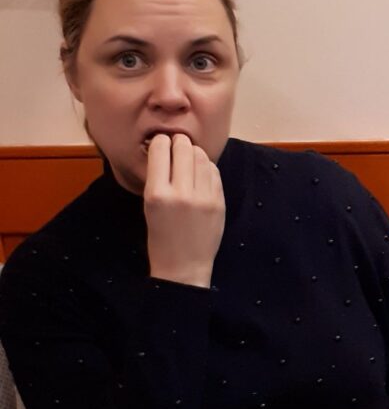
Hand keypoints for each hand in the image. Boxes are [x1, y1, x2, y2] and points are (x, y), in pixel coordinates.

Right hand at [144, 134, 224, 287]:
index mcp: (157, 194)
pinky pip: (214, 172)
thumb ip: (158, 178)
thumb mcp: (149, 206)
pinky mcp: (219, 202)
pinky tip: (200, 173)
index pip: (160, 149)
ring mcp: (203, 197)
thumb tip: (166, 148)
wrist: (184, 267)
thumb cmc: (161, 238)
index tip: (161, 143)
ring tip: (189, 157)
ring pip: (202, 156)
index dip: (160, 141)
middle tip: (177, 145)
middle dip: (179, 142)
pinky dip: (207, 167)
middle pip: (183, 147)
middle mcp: (181, 193)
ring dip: (194, 152)